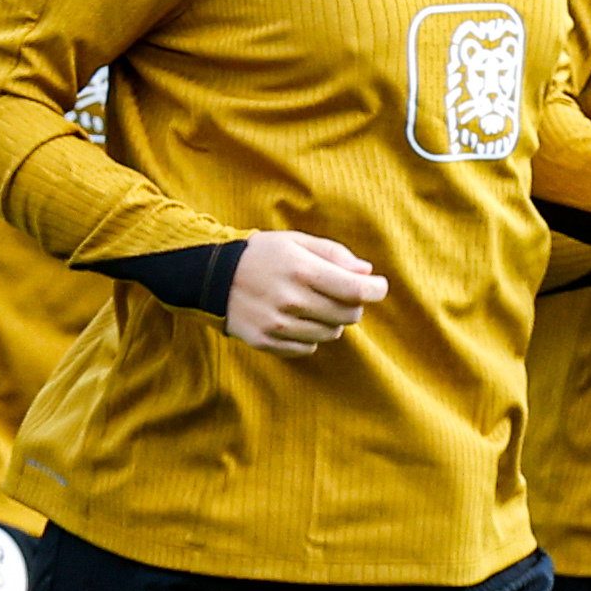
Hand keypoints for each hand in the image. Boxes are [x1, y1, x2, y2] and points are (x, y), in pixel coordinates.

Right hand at [225, 231, 387, 352]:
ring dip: (331, 321)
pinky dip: (310, 337)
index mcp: (302, 271)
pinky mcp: (267, 342)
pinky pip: (307, 349)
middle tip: (343, 294)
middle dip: (353, 305)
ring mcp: (278, 325)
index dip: (375, 290)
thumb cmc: (261, 254)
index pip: (355, 290)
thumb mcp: (296, 241)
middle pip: (348, 316)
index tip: (378, 286)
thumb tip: (366, 273)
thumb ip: (334, 254)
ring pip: (330, 334)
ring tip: (315, 305)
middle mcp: (292, 301)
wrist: (211, 276)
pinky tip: (297, 319)